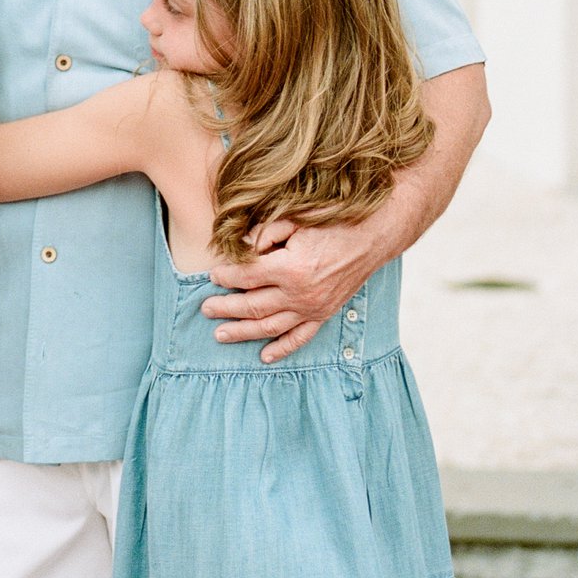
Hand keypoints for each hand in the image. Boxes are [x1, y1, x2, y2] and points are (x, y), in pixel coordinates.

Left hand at [202, 218, 380, 362]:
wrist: (373, 237)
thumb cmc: (333, 224)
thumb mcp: (296, 221)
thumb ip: (265, 233)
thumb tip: (240, 246)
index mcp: (290, 268)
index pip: (246, 277)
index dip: (225, 276)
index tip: (212, 275)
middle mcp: (299, 293)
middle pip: (252, 305)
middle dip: (224, 307)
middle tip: (205, 309)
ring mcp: (312, 308)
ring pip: (269, 326)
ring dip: (242, 332)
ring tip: (220, 335)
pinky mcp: (324, 314)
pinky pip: (300, 338)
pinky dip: (281, 348)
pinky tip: (264, 356)